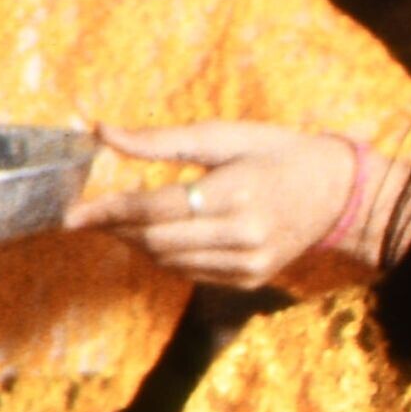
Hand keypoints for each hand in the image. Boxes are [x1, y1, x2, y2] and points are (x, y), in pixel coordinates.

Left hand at [85, 121, 386, 286]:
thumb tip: (102, 132)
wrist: (338, 193)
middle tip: (89, 215)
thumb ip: (161, 141)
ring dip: (136, 243)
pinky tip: (163, 236)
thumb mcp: (224, 136)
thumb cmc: (278, 153)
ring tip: (122, 223)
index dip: (108, 210)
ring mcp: (247, 263)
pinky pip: (188, 272)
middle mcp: (242, 235)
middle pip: (155, 240)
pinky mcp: (249, 279)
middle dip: (115, 228)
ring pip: (167, 261)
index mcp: (235, 192)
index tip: (71, 213)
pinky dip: (166, 255)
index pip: (155, 208)